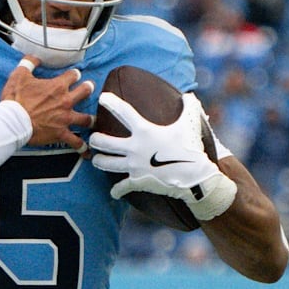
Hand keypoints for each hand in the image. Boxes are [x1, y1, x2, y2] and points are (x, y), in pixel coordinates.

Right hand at [0, 57, 92, 149]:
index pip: (73, 75)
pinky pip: (75, 141)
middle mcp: (66, 101)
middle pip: (85, 92)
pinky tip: (86, 150)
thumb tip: (35, 57)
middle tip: (89, 88)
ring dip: (90, 118)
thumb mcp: (19, 75)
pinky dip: (81, 146)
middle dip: (88, 88)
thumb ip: (29, 63)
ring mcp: (65, 118)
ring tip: (93, 120)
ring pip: (86, 118)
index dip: (74, 74)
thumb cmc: (15, 98)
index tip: (74, 75)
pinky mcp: (61, 133)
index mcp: (57, 86)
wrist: (13, 121)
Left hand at [89, 92, 235, 219]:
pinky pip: (121, 187)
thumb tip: (190, 96)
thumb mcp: (190, 124)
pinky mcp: (137, 181)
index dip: (111, 102)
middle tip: (94, 138)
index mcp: (144, 131)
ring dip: (99, 161)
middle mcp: (134, 148)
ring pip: (105, 163)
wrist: (194, 176)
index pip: (123, 112)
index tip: (102, 98)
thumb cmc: (191, 147)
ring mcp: (134, 166)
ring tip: (96, 159)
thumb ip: (189, 107)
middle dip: (95, 139)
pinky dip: (116, 191)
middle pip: (103, 142)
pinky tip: (114, 192)